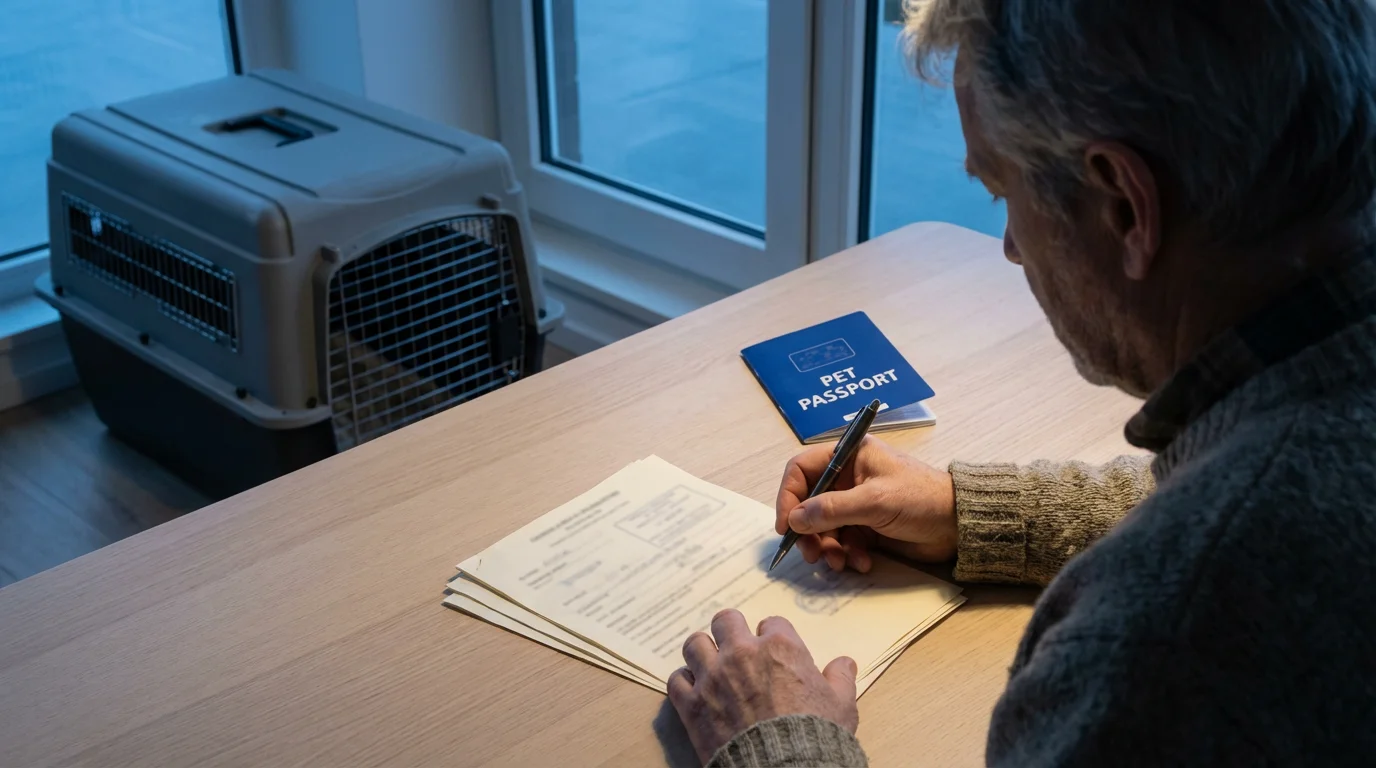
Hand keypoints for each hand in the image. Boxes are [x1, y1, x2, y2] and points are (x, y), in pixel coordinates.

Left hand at [668, 610, 858, 763]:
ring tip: (710, 662)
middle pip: (726, 621)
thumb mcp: (841, 706)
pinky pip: (677, 679)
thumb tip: (846, 663)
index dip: (772, 636)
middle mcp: (742, 654)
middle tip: (735, 646)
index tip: (773, 650)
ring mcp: (713, 677)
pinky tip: (694, 689)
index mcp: (780, 648)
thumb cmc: (815, 736)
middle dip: (731, 631)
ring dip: (703, 652)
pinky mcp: (692, 704)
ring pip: (695, 644)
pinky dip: (685, 682)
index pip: (772, 623)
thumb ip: (841, 679)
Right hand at [776, 436, 956, 571]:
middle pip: (808, 503)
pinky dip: (847, 554)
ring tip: (839, 562)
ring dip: (827, 548)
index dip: (789, 497)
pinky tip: (862, 561)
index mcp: (848, 456)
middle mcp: (847, 477)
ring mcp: (856, 504)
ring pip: (823, 528)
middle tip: (811, 554)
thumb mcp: (874, 501)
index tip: (786, 526)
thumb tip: (794, 520)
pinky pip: (842, 542)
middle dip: (808, 531)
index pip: (802, 470)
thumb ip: (832, 509)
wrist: (958, 526)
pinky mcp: (865, 527)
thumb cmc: (921, 499)